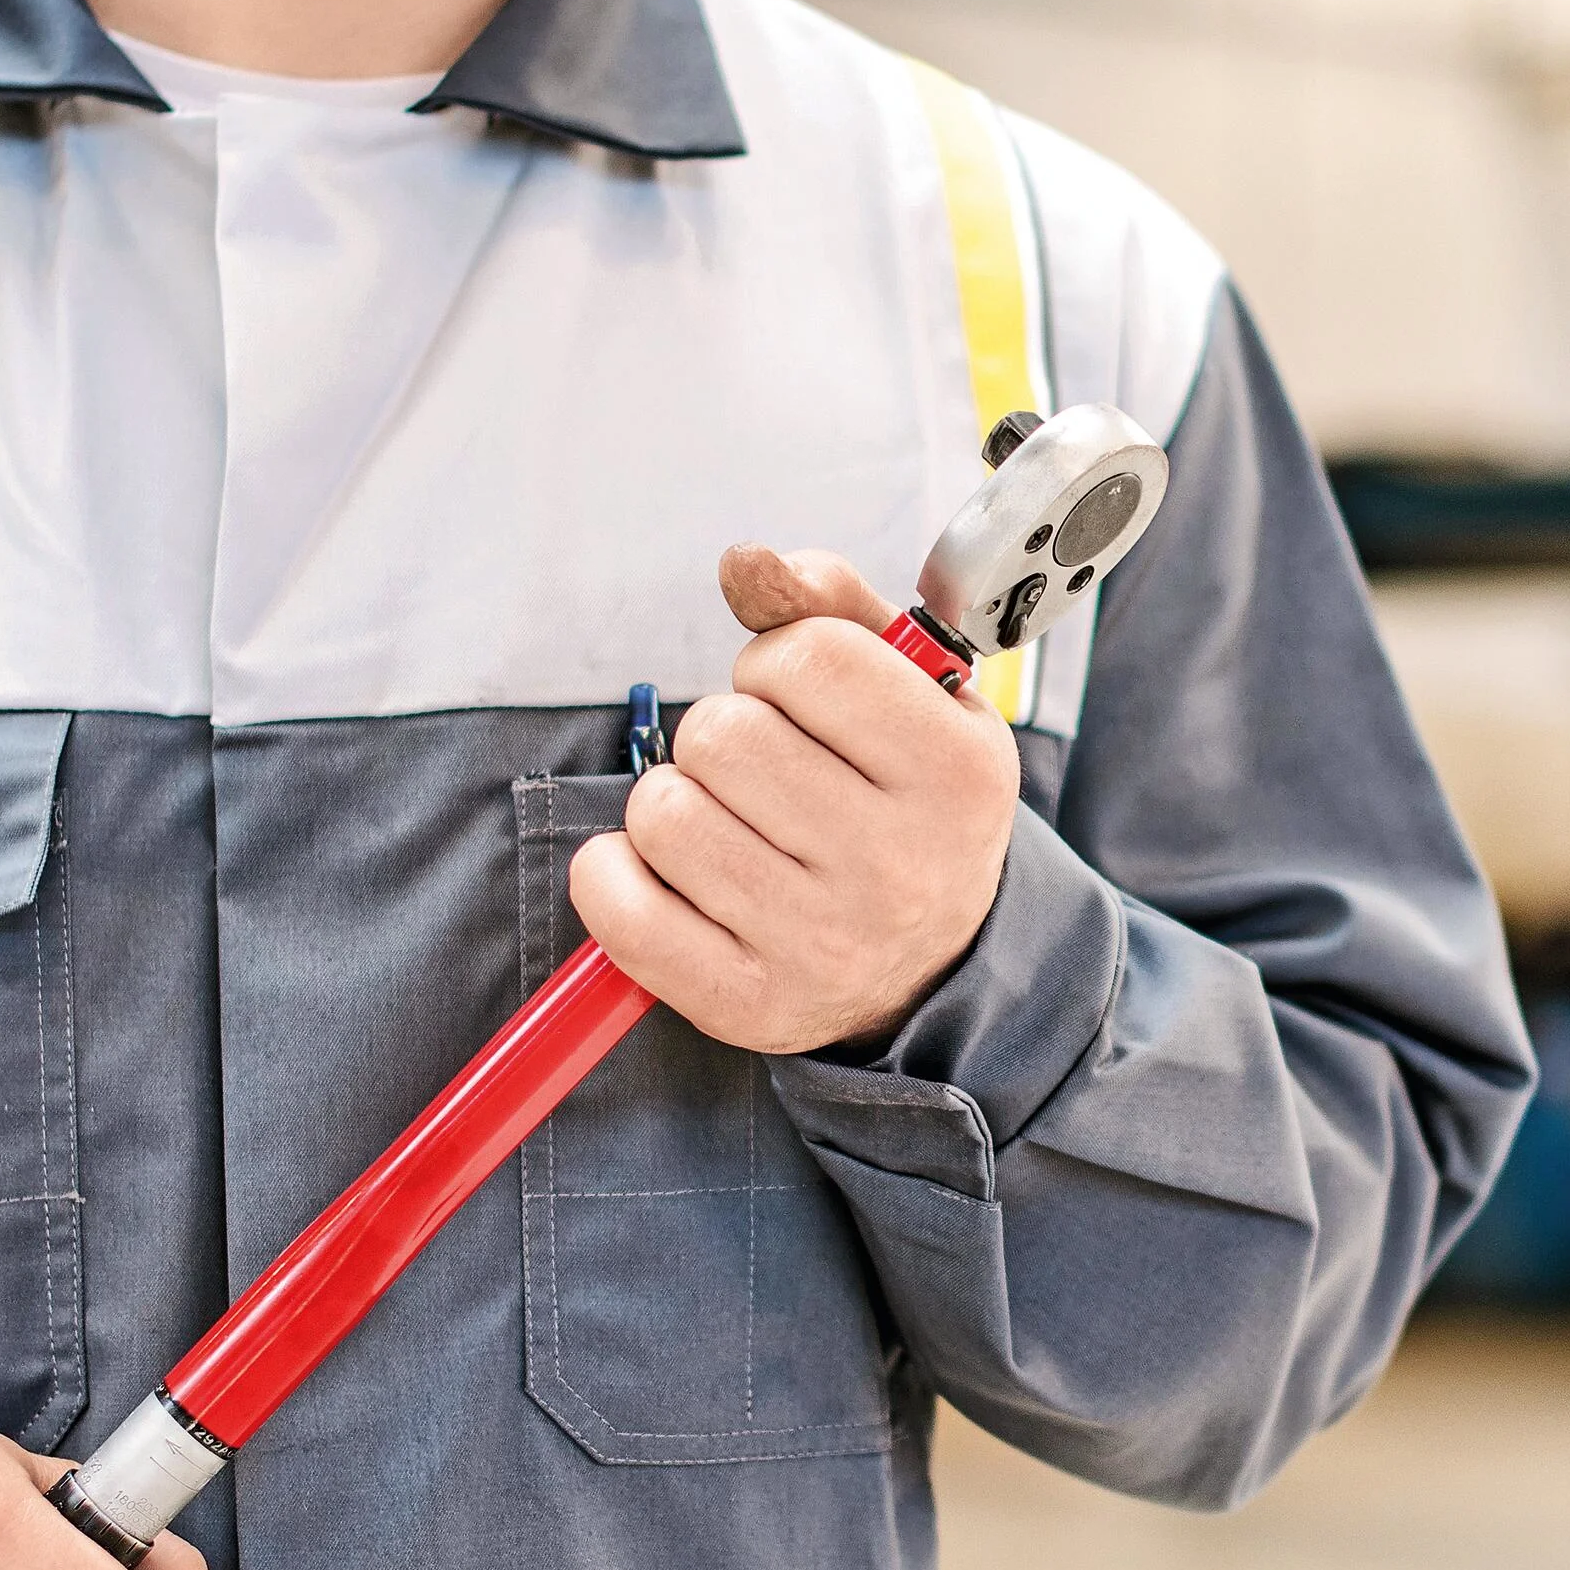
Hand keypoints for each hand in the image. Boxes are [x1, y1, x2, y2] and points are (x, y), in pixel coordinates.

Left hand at [571, 546, 1020, 1056]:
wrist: (933, 965)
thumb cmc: (904, 802)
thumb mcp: (913, 696)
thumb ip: (834, 609)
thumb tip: (745, 564)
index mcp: (956, 773)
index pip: (807, 657)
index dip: (776, 660)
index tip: (797, 698)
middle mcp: (899, 865)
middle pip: (723, 735)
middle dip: (722, 734)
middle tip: (762, 772)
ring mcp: (823, 945)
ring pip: (664, 813)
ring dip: (673, 802)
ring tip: (726, 825)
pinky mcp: (749, 1005)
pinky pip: (622, 909)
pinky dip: (613, 875)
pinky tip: (661, 874)